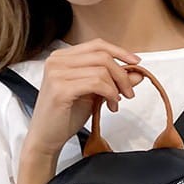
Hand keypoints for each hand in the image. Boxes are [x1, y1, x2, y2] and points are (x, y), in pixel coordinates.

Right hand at [23, 37, 145, 158]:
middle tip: (129, 92)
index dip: (119, 52)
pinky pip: (96, 83)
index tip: (136, 63)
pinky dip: (109, 93)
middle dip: (122, 74)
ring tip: (116, 103)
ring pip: (101, 70)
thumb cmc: (65, 116)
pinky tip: (110, 105)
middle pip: (102, 56)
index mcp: (62, 57)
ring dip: (116, 87)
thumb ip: (112, 81)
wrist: (46, 138)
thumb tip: (137, 74)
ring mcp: (57, 73)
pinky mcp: (60, 89)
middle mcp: (57, 61)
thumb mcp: (93, 94)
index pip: (97, 45)